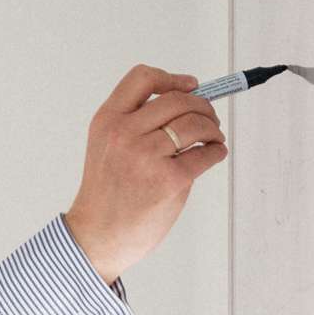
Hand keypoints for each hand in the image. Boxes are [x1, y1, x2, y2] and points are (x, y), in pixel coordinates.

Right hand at [64, 64, 229, 284]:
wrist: (98, 236)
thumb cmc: (107, 195)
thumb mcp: (107, 146)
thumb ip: (136, 124)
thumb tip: (183, 106)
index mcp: (108, 120)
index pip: (142, 78)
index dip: (172, 78)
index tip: (190, 85)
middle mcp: (125, 133)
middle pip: (177, 100)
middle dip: (202, 106)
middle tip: (210, 118)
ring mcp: (146, 156)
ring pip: (194, 124)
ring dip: (212, 128)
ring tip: (213, 138)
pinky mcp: (169, 180)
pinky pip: (204, 154)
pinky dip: (216, 150)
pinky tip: (214, 154)